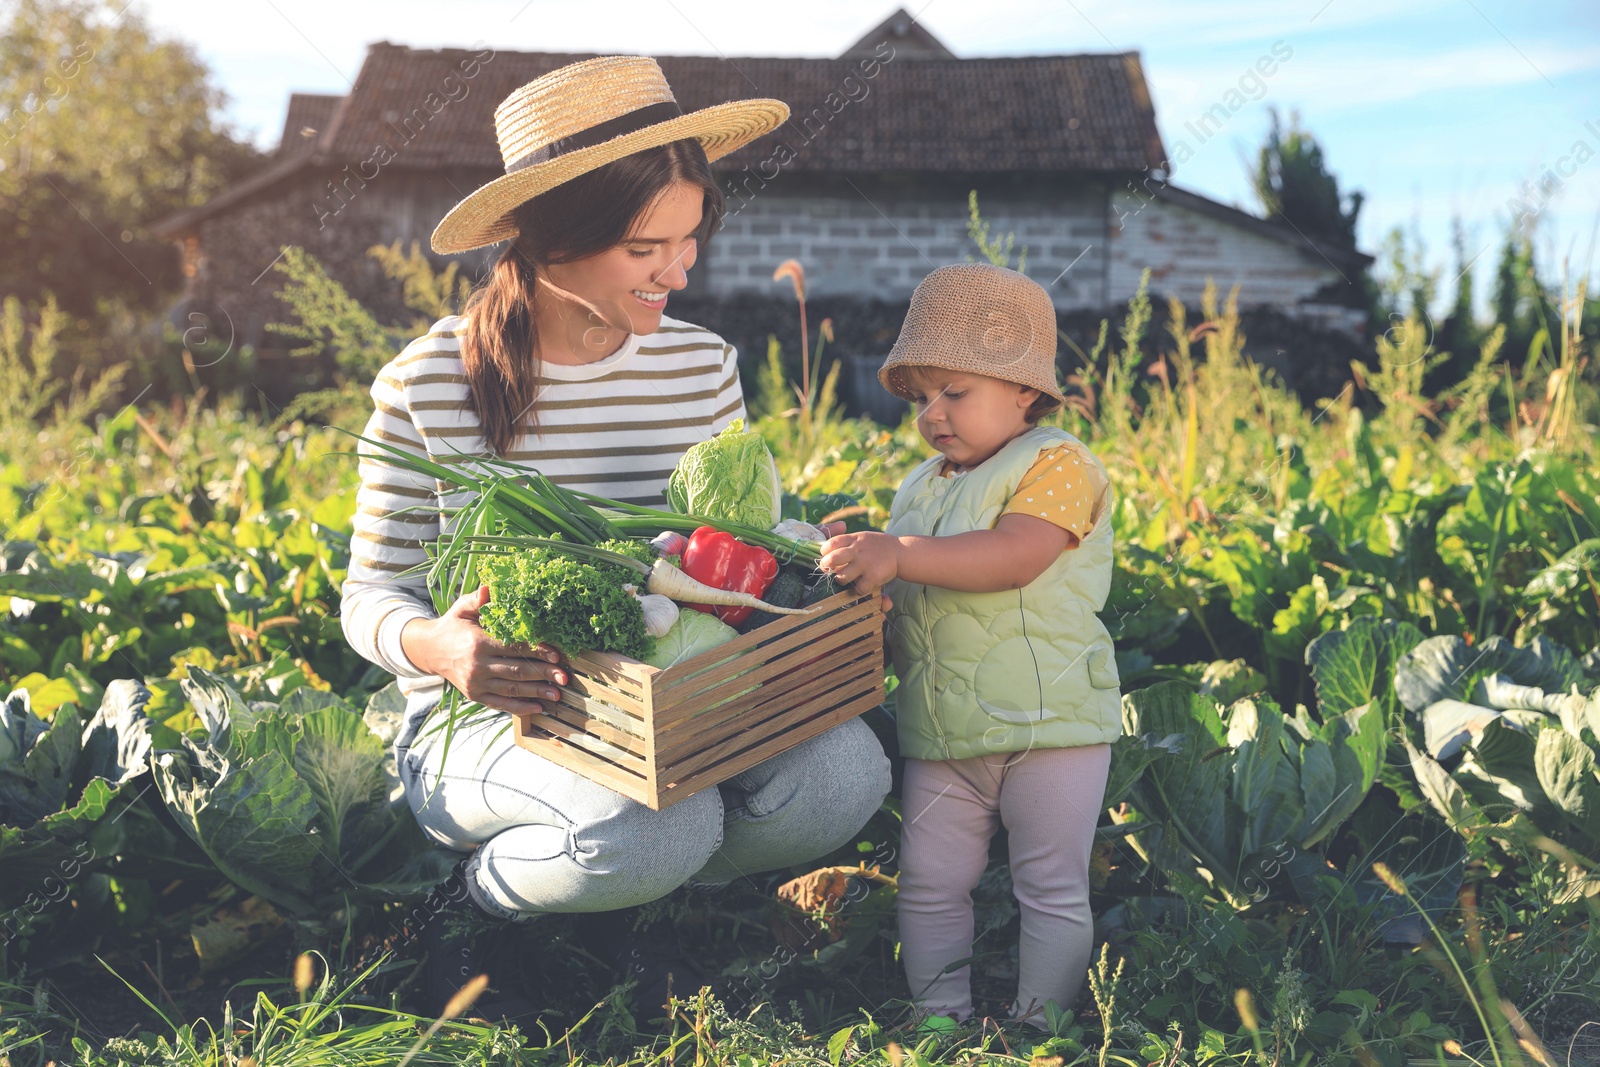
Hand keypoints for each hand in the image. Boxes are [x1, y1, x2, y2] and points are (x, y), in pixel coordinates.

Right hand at [399, 585, 569, 715]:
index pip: (514, 647)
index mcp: (478, 642)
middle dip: (543, 674)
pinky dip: (519, 708)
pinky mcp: (475, 695)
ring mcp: (476, 683)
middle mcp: (477, 665)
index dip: (537, 651)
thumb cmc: (453, 625)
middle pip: (516, 671)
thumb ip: (477, 598)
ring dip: (536, 693)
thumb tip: (490, 587)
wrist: (429, 650)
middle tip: (565, 678)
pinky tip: (537, 708)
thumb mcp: (462, 608)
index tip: (557, 655)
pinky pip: (500, 703)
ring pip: (511, 690)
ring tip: (557, 695)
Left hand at [818, 531, 900, 598]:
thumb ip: (847, 542)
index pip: (831, 543)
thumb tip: (825, 550)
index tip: (826, 555)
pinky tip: (858, 587)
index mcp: (854, 539)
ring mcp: (865, 564)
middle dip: (826, 566)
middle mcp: (858, 551)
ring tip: (845, 579)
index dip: (824, 551)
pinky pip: (857, 589)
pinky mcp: (873, 576)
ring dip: (840, 580)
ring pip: (842, 577)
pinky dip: (856, 590)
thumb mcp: (861, 537)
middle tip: (828, 570)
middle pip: (832, 559)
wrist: (900, 552)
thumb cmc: (877, 546)